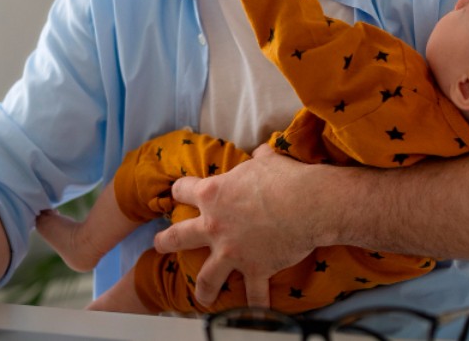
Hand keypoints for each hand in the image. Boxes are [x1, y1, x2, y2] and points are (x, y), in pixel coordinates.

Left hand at [152, 145, 326, 307]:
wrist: (309, 203)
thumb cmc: (285, 177)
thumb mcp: (266, 160)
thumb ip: (258, 158)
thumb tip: (262, 152)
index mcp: (213, 194)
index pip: (183, 190)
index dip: (179, 190)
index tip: (178, 193)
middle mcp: (215, 225)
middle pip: (179, 235)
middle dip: (166, 241)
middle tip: (159, 245)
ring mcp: (232, 251)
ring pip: (206, 276)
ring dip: (202, 288)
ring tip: (200, 296)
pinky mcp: (254, 268)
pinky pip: (254, 295)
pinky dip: (256, 307)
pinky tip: (254, 316)